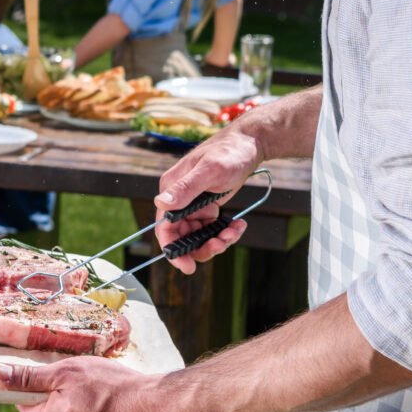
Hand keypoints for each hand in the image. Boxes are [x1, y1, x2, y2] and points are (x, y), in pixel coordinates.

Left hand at [0, 359, 170, 411]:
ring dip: (76, 409)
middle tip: (83, 385)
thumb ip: (29, 377)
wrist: (156, 408)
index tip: (55, 376)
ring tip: (99, 397)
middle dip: (59, 398)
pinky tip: (107, 410)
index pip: (25, 404)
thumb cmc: (113, 387)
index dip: (37, 385)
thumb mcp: (66, 373)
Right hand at [151, 127, 262, 272]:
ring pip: (198, 236)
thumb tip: (161, 203)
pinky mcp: (206, 207)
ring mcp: (193, 205)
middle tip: (223, 243)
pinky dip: (224, 232)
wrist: (249, 143)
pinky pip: (211, 230)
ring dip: (217, 240)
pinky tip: (239, 225)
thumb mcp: (210, 171)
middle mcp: (179, 200)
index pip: (164, 229)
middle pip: (182, 237)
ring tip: (235, 231)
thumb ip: (186, 189)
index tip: (188, 267)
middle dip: (203, 246)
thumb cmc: (229, 152)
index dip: (173, 251)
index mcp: (171, 190)